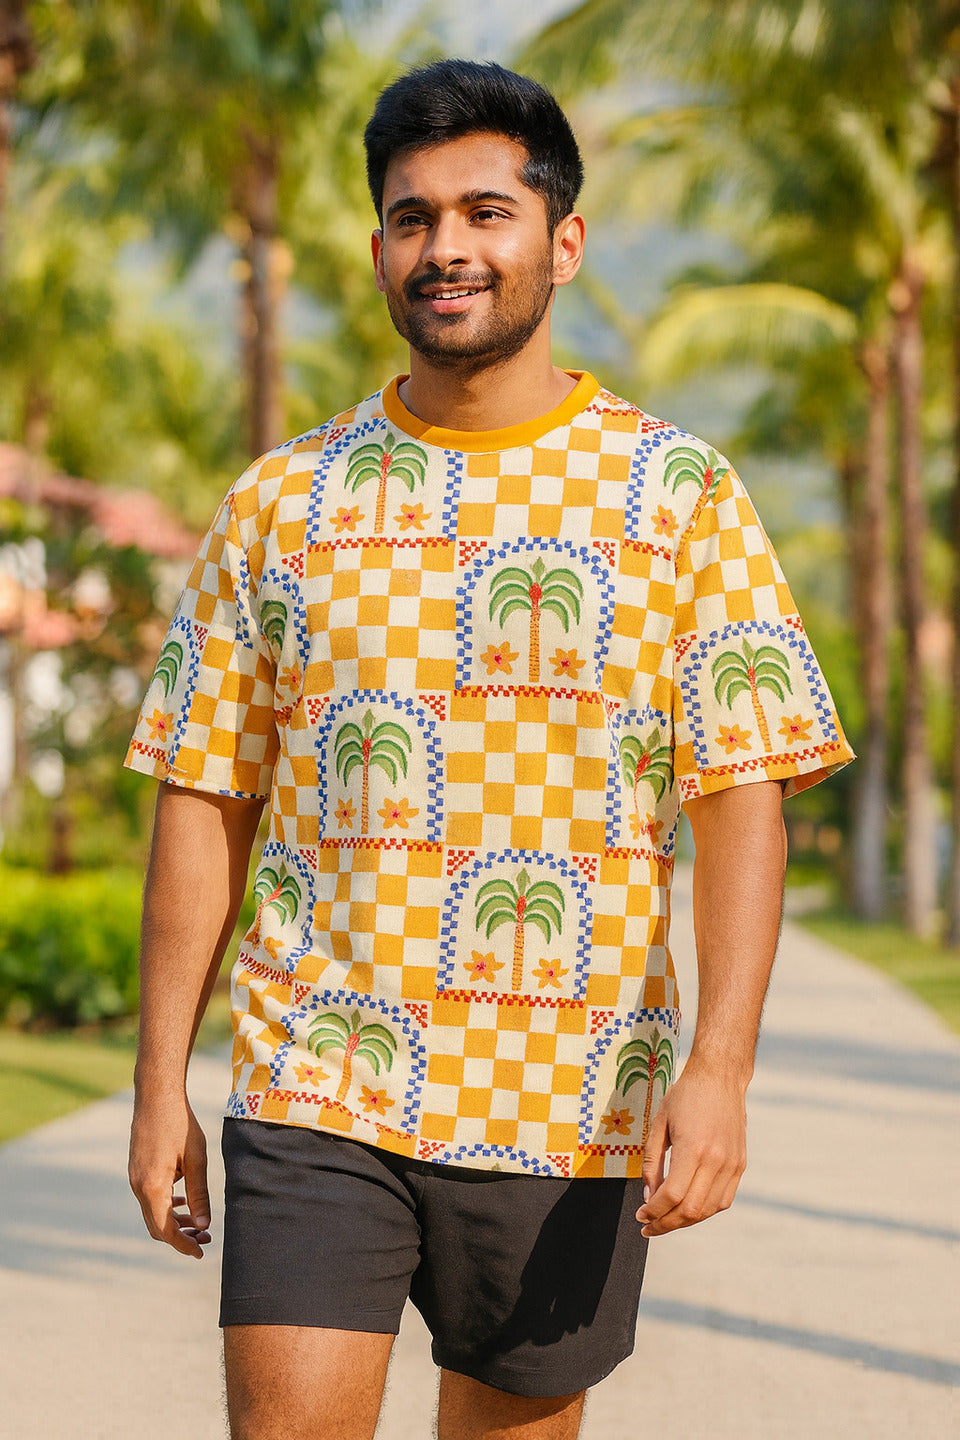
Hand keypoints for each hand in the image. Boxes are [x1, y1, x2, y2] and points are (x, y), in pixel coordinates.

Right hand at [129, 1093, 211, 1258]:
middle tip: (206, 1239)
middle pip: (156, 1226)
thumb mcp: (196, 1159)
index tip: (201, 1252)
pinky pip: (150, 1197)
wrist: (156, 1096)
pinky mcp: (137, 1170)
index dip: (183, 1245)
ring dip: (173, 1221)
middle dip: (180, 1236)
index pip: (165, 1230)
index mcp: (152, 1187)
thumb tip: (203, 1225)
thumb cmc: (179, 1124)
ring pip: (153, 1212)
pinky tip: (183, 1200)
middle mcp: (138, 1186)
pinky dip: (166, 1206)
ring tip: (198, 1224)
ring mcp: (134, 1178)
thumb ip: (199, 1194)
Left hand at [635, 1065, 746, 1237]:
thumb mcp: (659, 1124)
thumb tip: (649, 1196)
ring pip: (709, 1210)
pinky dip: (705, 1211)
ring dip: (685, 1221)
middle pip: (691, 1210)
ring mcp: (732, 1164)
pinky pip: (723, 1200)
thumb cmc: (685, 1096)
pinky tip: (688, 1209)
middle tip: (648, 1226)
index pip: (672, 1195)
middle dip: (666, 1223)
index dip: (653, 1212)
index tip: (640, 1215)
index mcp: (693, 1148)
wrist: (719, 1077)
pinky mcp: (739, 1165)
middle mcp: (716, 1160)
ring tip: (665, 1220)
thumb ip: (653, 1162)